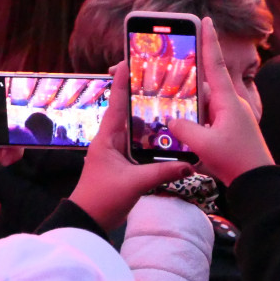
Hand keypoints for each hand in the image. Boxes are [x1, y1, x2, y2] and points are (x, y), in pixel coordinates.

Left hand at [69, 61, 193, 230]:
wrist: (88, 221)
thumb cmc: (101, 199)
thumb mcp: (134, 184)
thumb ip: (162, 173)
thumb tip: (191, 164)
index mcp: (107, 138)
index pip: (116, 102)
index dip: (122, 80)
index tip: (127, 59)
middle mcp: (111, 140)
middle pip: (128, 111)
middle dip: (141, 95)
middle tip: (158, 77)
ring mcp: (117, 151)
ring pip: (136, 128)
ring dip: (150, 117)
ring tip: (168, 101)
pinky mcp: (123, 163)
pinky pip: (140, 144)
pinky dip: (153, 138)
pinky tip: (168, 135)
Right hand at [168, 18, 273, 185]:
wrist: (256, 183)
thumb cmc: (235, 161)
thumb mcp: (204, 144)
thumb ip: (183, 129)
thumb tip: (171, 119)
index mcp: (227, 101)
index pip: (215, 64)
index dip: (209, 41)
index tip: (206, 20)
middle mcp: (229, 105)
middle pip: (203, 83)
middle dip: (187, 73)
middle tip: (171, 62)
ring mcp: (228, 118)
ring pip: (202, 102)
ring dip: (187, 101)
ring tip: (167, 97)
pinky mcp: (226, 131)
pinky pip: (204, 117)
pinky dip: (192, 117)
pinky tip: (179, 124)